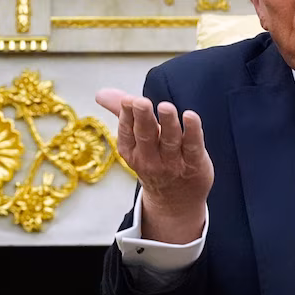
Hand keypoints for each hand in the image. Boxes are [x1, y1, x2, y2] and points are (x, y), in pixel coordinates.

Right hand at [96, 88, 213, 244]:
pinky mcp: (194, 163)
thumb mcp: (134, 142)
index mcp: (132, 152)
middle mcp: (150, 159)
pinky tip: (190, 117)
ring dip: (168, 123)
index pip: (127, 132)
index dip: (127, 116)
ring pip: (170, 140)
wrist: (175, 201)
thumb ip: (122, 114)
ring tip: (165, 107)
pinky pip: (193, 146)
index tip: (128, 100)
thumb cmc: (154, 162)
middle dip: (142, 118)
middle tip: (140, 101)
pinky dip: (192, 131)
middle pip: (145, 136)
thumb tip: (100, 93)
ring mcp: (172, 162)